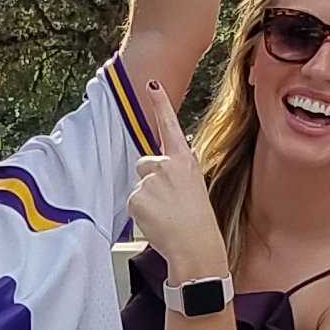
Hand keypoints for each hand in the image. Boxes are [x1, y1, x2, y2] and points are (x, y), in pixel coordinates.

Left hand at [126, 80, 226, 277]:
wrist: (196, 245)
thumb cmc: (197, 221)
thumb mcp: (192, 187)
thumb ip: (175, 173)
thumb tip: (157, 171)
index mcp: (184, 161)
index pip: (170, 126)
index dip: (160, 104)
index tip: (151, 84)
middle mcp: (167, 165)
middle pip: (144, 164)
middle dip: (150, 181)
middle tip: (169, 203)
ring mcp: (150, 180)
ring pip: (138, 186)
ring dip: (147, 200)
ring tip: (166, 215)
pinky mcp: (136, 196)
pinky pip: (132, 202)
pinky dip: (141, 213)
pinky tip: (157, 221)